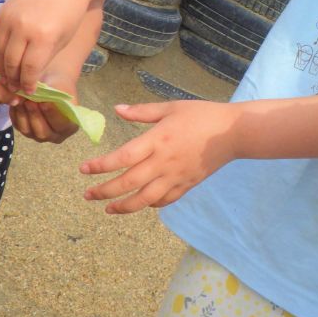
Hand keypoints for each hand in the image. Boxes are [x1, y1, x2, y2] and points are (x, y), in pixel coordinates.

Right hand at [0, 0, 90, 93]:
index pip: (29, 69)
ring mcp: (11, 19)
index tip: (27, 91)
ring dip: (2, 67)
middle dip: (13, 79)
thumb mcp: (63, 40)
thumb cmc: (71, 13)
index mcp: (44, 37)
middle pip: (11, 62)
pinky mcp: (2, 11)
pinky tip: (3, 59)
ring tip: (7, 77)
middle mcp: (24, 28)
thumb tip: (30, 78)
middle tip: (14, 89)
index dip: (27, 83)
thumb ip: (45, 59)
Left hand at [10, 72, 79, 142]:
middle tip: (30, 101)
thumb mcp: (61, 89)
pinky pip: (18, 126)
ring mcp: (39, 135)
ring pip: (28, 131)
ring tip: (22, 100)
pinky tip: (16, 102)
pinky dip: (16, 114)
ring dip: (23, 115)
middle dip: (35, 116)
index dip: (52, 115)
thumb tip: (43, 99)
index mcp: (70, 127)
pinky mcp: (26, 131)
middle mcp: (55, 136)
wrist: (52, 85)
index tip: (45, 102)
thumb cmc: (60, 87)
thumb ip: (55, 96)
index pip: (61, 125)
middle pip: (43, 133)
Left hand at [80, 100, 238, 213]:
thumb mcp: (171, 107)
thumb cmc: (202, 115)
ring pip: (144, 199)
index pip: (122, 157)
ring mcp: (176, 176)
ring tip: (108, 209)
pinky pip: (164, 200)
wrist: (233, 132)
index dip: (100, 165)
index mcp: (158, 140)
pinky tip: (142, 203)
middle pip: (128, 183)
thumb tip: (117, 110)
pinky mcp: (187, 184)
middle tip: (88, 195)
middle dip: (104, 192)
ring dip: (123, 207)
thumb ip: (142, 111)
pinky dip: (150, 204)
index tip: (83, 169)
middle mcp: (164, 162)